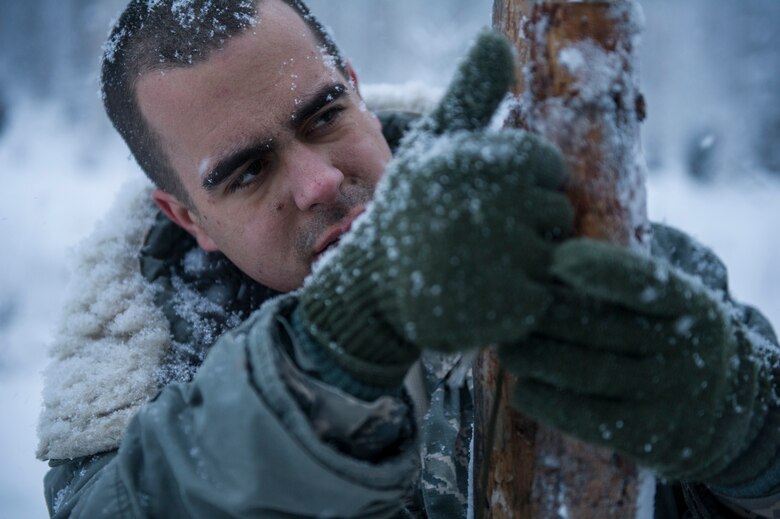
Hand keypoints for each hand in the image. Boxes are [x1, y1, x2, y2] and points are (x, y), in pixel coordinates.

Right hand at [297, 30, 572, 386]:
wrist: (371, 287)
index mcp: (468, 161)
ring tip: (482, 265)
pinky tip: (484, 294)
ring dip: (528, 263)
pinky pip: (543, 299)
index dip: (526, 184)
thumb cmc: (411, 210)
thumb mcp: (434, 144)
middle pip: (557, 211)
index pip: (546, 165)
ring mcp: (494, 263)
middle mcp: (482, 207)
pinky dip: (522, 300)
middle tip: (479, 238)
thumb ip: (470, 94)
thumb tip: (497, 37)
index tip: (490, 200)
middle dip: (529, 224)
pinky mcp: (502, 309)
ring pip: (555, 257)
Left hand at [501, 234, 779, 485]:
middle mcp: (684, 351)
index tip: (557, 256)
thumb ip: (626, 269)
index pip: (643, 282)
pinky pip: (584, 416)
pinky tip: (523, 385)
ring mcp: (666, 396)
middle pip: (595, 326)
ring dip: (532, 354)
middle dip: (541, 312)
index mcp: (690, 304)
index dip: (600, 269)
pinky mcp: (646, 435)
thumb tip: (556, 229)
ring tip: (503, 343)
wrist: (720, 405)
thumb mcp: (669, 296)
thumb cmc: (667, 331)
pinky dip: (545, 399)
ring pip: (582, 370)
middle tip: (500, 302)